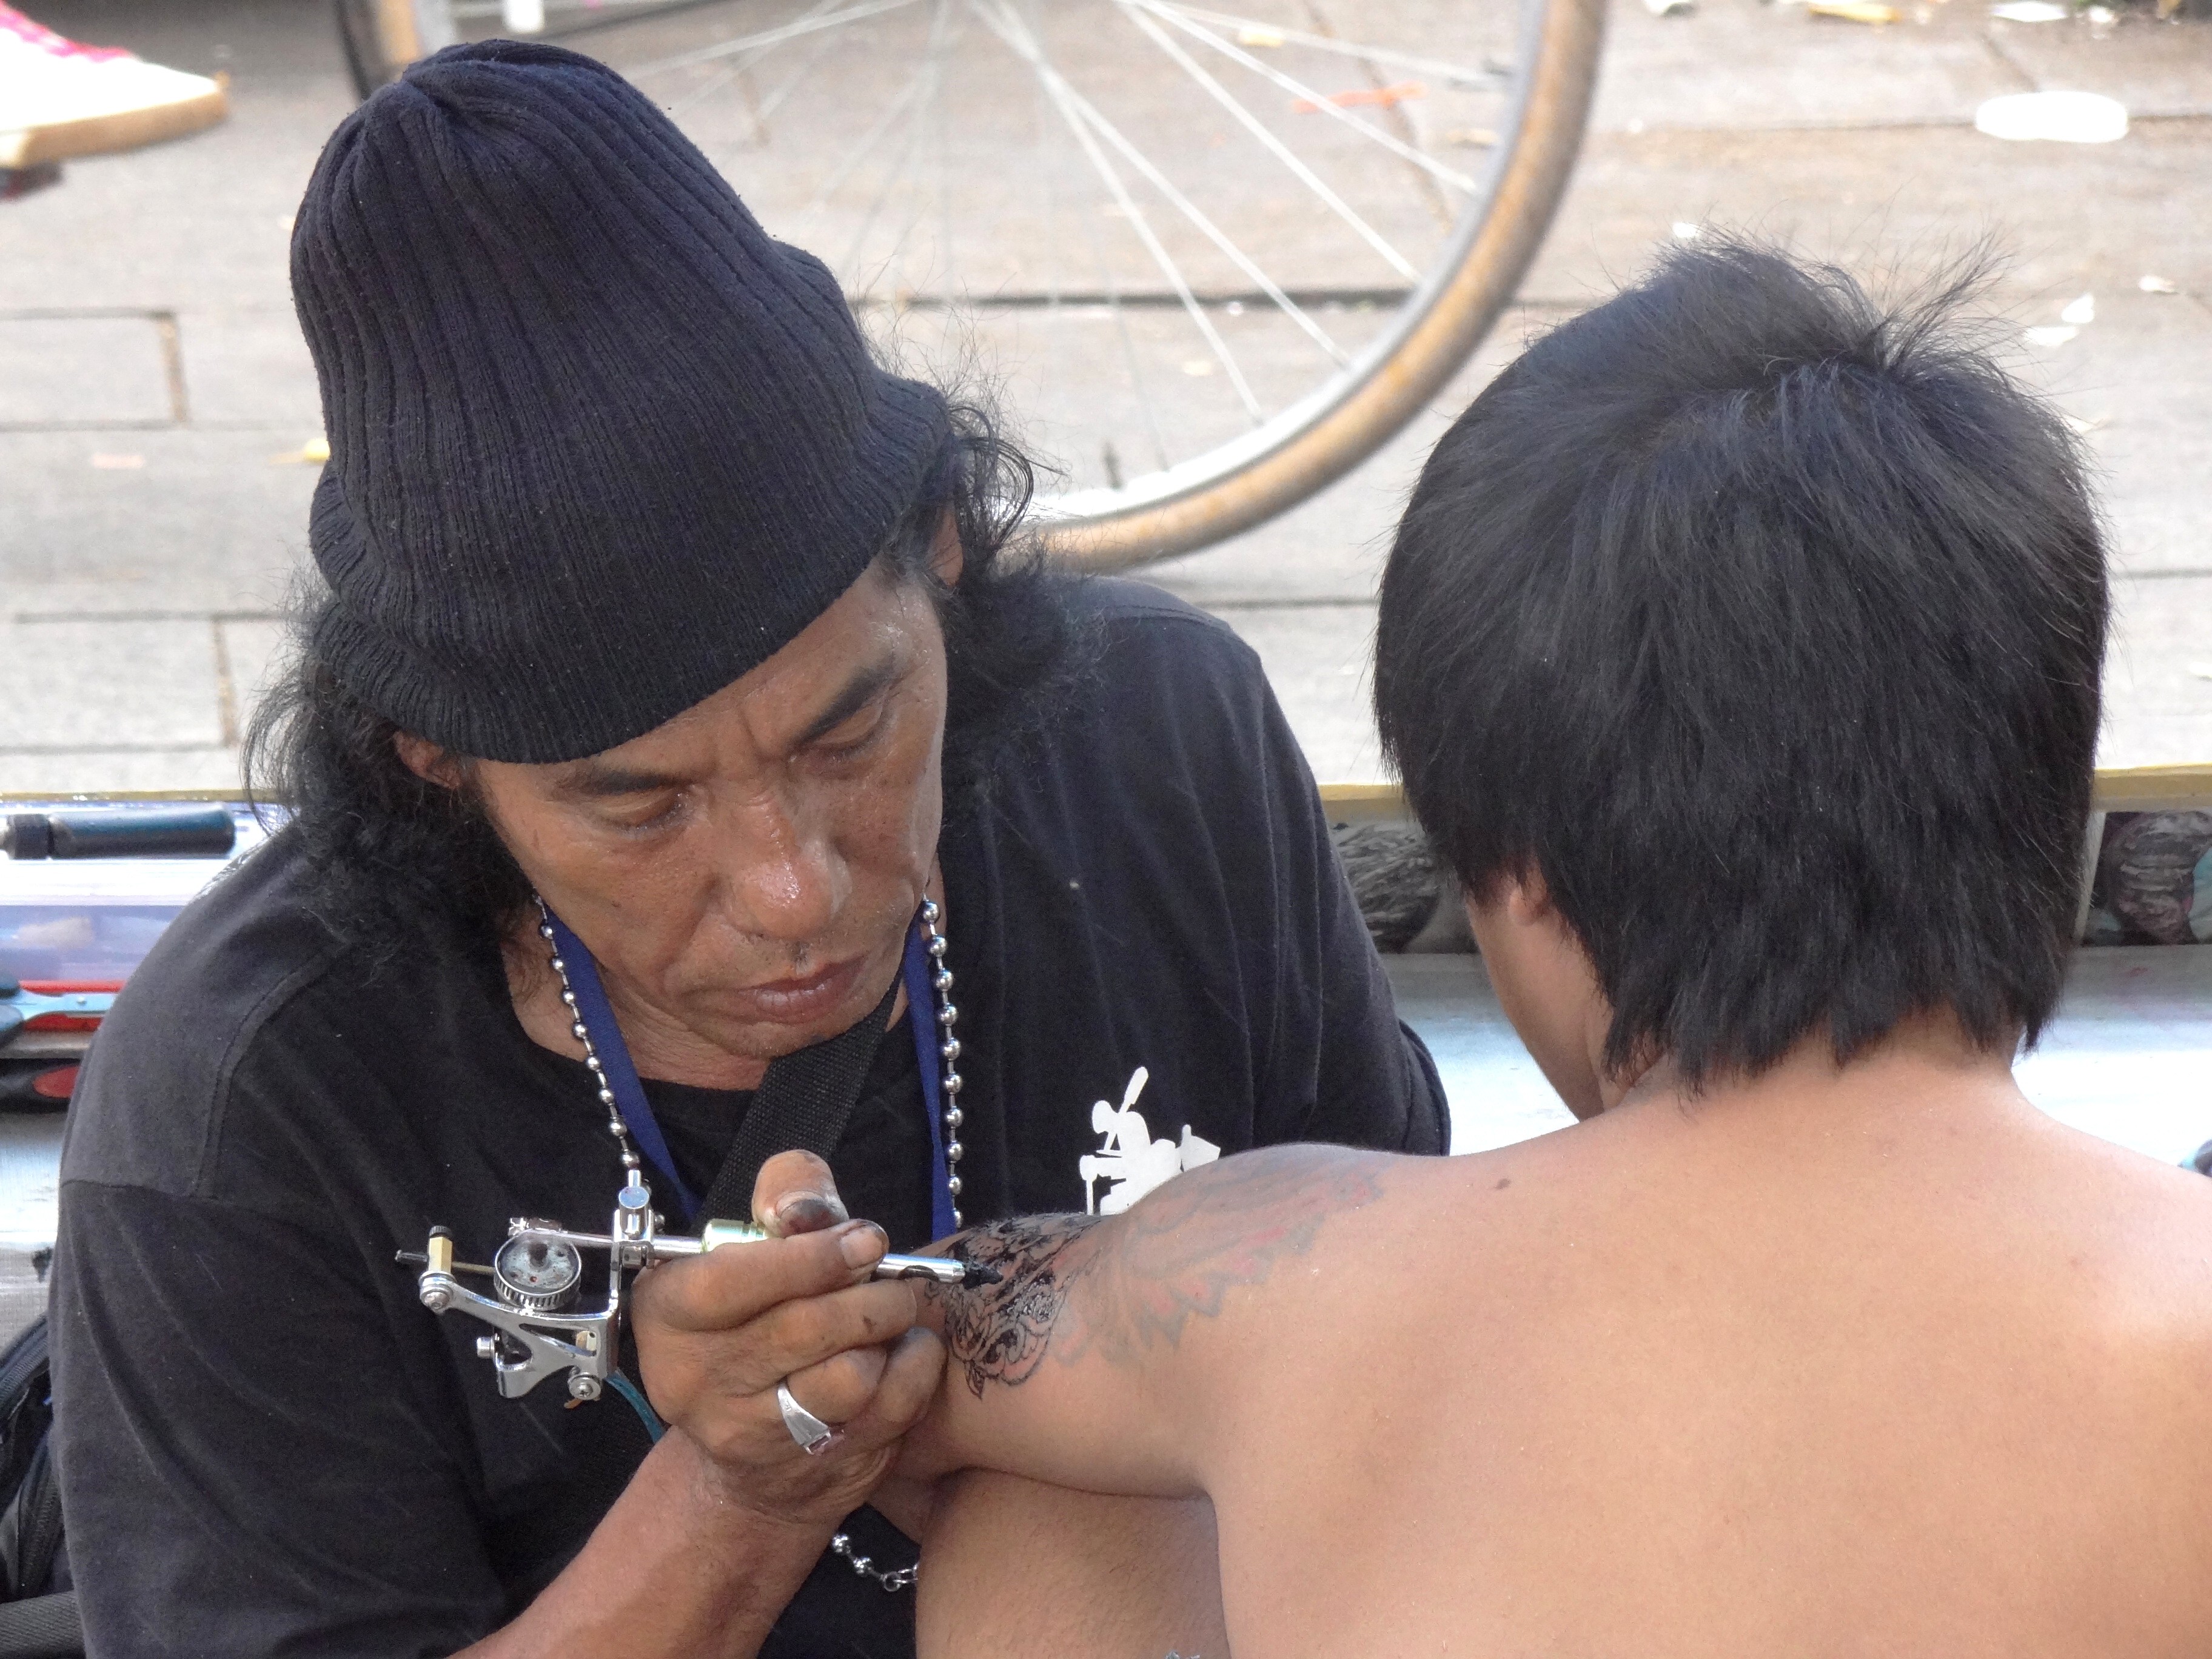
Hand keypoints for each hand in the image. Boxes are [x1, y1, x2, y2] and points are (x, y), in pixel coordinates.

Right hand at [633, 1151, 945, 1527]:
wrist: (751, 1454)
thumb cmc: (757, 1314)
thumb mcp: (751, 1243)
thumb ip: (787, 1196)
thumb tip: (811, 1215)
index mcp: (668, 1315)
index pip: (732, 1282)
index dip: (810, 1257)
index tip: (867, 1238)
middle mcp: (696, 1383)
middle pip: (802, 1329)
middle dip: (865, 1294)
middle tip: (890, 1278)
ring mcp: (753, 1437)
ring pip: (848, 1377)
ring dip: (888, 1333)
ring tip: (890, 1316)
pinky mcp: (814, 1469)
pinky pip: (891, 1409)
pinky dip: (915, 1368)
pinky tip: (907, 1350)